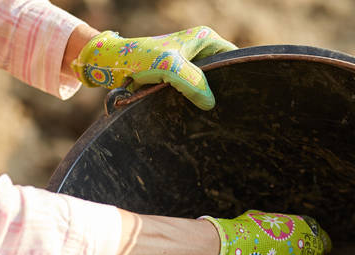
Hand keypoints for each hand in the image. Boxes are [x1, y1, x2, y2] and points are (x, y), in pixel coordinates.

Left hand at [71, 26, 236, 109]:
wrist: (113, 65)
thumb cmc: (140, 58)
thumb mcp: (170, 67)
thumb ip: (192, 82)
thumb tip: (210, 103)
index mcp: (205, 39)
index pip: (233, 57)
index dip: (238, 74)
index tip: (240, 94)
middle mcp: (200, 50)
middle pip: (222, 73)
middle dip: (223, 90)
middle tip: (227, 110)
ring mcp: (188, 65)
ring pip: (207, 85)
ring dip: (206, 99)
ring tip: (214, 116)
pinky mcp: (177, 79)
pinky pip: (192, 92)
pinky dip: (193, 103)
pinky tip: (196, 116)